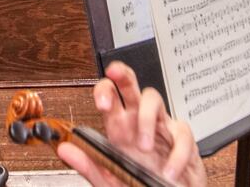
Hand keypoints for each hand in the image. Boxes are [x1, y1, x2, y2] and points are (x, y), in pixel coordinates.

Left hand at [57, 61, 205, 186]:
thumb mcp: (109, 180)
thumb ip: (89, 165)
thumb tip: (65, 150)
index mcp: (119, 129)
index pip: (109, 97)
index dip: (104, 91)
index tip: (102, 103)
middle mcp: (139, 123)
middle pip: (130, 86)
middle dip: (122, 74)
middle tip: (115, 73)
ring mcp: (162, 128)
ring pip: (154, 100)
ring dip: (147, 119)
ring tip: (144, 147)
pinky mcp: (183, 141)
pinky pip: (182, 134)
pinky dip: (176, 154)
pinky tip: (169, 171)